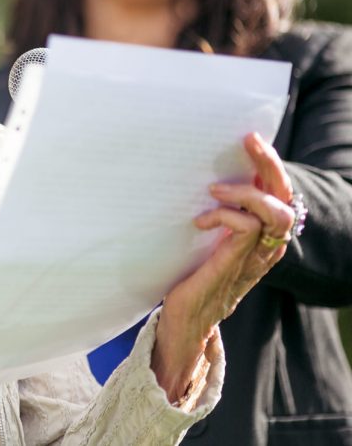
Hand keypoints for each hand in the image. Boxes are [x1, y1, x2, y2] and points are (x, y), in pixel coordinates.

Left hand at [153, 132, 294, 400]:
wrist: (182, 326)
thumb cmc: (189, 281)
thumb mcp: (206, 245)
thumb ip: (213, 221)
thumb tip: (193, 182)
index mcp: (260, 241)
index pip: (280, 196)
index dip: (272, 166)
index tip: (252, 139)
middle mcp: (262, 250)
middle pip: (283, 199)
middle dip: (270, 166)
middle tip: (249, 142)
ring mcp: (249, 260)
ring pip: (272, 214)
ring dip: (245, 193)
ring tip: (214, 189)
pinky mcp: (229, 268)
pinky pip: (245, 232)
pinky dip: (226, 217)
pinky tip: (202, 221)